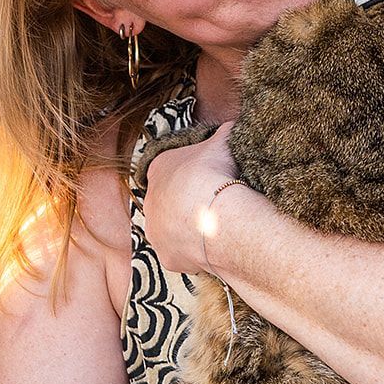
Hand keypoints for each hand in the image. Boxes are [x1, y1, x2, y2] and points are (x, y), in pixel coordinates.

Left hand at [142, 123, 238, 275]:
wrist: (218, 214)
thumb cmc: (216, 173)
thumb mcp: (223, 141)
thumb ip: (224, 132)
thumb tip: (233, 125)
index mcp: (159, 169)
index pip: (169, 169)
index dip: (191, 175)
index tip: (209, 180)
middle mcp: (150, 202)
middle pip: (168, 203)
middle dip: (188, 205)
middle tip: (214, 206)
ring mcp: (156, 232)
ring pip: (173, 231)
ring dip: (190, 230)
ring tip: (217, 230)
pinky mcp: (167, 258)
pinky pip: (184, 255)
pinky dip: (198, 253)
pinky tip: (216, 248)